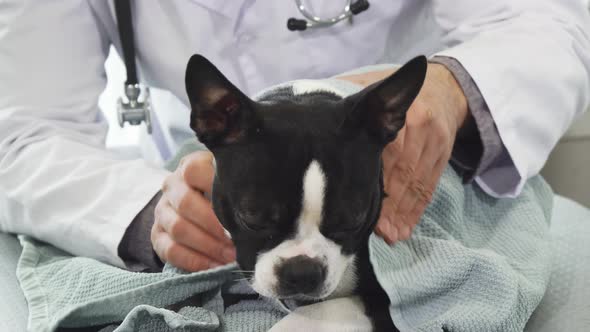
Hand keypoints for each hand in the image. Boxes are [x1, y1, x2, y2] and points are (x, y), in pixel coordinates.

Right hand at [151, 151, 235, 270]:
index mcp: (190, 166)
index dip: (216, 189)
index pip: (194, 171)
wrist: (196, 204)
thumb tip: (260, 207)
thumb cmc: (223, 191)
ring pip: (178, 229)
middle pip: (186, 204)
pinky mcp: (157, 235)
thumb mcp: (230, 182)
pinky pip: (171, 251)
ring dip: (208, 246)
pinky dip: (195, 261)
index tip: (240, 209)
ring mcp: (162, 211)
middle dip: (215, 226)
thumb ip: (240, 187)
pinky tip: (215, 266)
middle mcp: (171, 186)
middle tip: (239, 241)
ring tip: (231, 257)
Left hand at [337, 63, 467, 243]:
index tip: (360, 203)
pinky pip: (429, 188)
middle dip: (391, 204)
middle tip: (380, 231)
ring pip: (417, 183)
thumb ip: (341, 98)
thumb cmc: (389, 90)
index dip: (375, 179)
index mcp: (398, 112)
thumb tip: (309, 112)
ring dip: (403, 213)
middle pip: (403, 171)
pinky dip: (416, 211)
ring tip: (391, 236)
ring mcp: (434, 144)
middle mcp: (419, 128)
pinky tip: (405, 230)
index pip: (386, 151)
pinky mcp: (443, 157)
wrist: (443, 88)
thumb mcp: (366, 85)